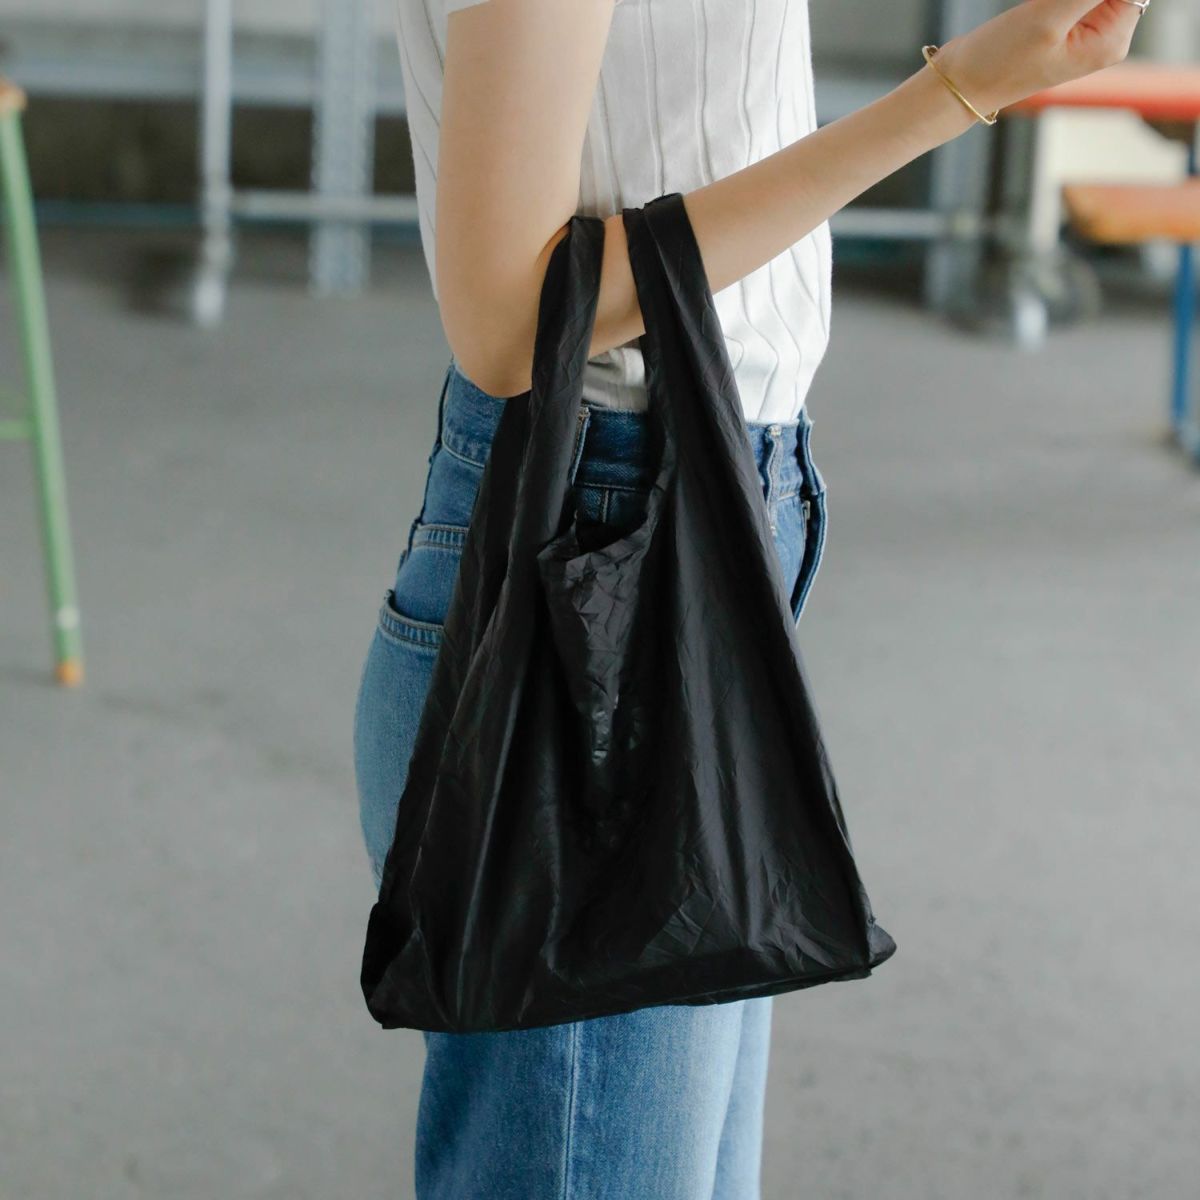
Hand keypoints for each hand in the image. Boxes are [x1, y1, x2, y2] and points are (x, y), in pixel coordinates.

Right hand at [932, 0, 1140, 117]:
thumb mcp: (1048, 15)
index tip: (1057, 2)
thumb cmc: (1000, 61)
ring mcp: (1083, 28)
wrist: (960, 83)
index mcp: (1112, 39)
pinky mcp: (1062, 20)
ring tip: (1036, 8)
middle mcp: (1105, 34)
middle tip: (1044, 6)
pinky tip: (1034, 6)